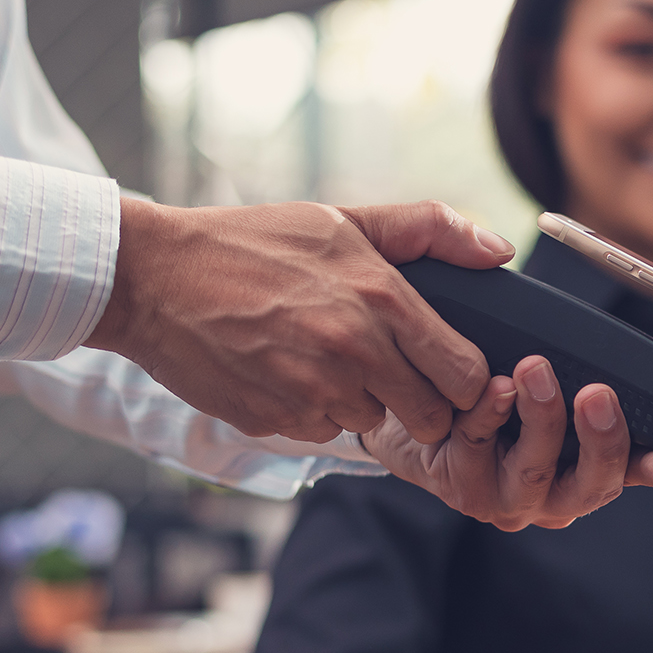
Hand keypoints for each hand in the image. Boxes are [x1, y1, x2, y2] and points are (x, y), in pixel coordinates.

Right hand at [89, 198, 511, 445]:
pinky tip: (286, 372)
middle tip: (395, 377)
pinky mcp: (276, 419)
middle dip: (422, 404)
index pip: (467, 374)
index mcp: (382, 300)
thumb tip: (499, 249)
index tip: (451, 374)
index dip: (467, 382)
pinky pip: (320, 431)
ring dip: (360, 402)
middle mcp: (354, 350)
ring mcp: (313, 390)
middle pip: (430, 416)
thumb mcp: (343, 221)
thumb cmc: (252, 242)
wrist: (152, 277)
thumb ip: (427, 230)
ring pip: (372, 424)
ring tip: (324, 359)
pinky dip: (312, 411)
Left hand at [361, 355, 652, 529]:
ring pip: (534, 470)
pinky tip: (492, 385)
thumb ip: (591, 391)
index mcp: (585, 475)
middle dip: (599, 438)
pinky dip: (487, 414)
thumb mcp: (553, 394)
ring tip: (535, 368)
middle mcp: (552, 499)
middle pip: (590, 484)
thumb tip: (631, 372)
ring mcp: (506, 500)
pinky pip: (478, 448)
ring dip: (539, 417)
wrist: (420, 412)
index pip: (632, 472)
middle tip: (597, 392)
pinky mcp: (460, 487)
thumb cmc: (499, 400)